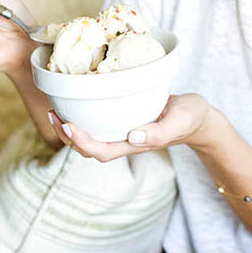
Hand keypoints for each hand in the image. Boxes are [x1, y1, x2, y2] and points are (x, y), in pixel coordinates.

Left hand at [48, 94, 211, 161]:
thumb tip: (133, 136)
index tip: (67, 125)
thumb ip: (160, 132)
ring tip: (55, 111)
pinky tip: (75, 101)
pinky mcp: (123, 119)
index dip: (81, 142)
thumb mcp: (180, 121)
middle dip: (67, 136)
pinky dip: (82, 117)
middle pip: (89, 148)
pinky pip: (98, 124)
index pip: (101, 150)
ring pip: (90, 138)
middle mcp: (125, 140)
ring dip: (70, 128)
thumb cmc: (190, 117)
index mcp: (135, 143)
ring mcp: (123, 131)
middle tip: (53, 115)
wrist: (198, 116)